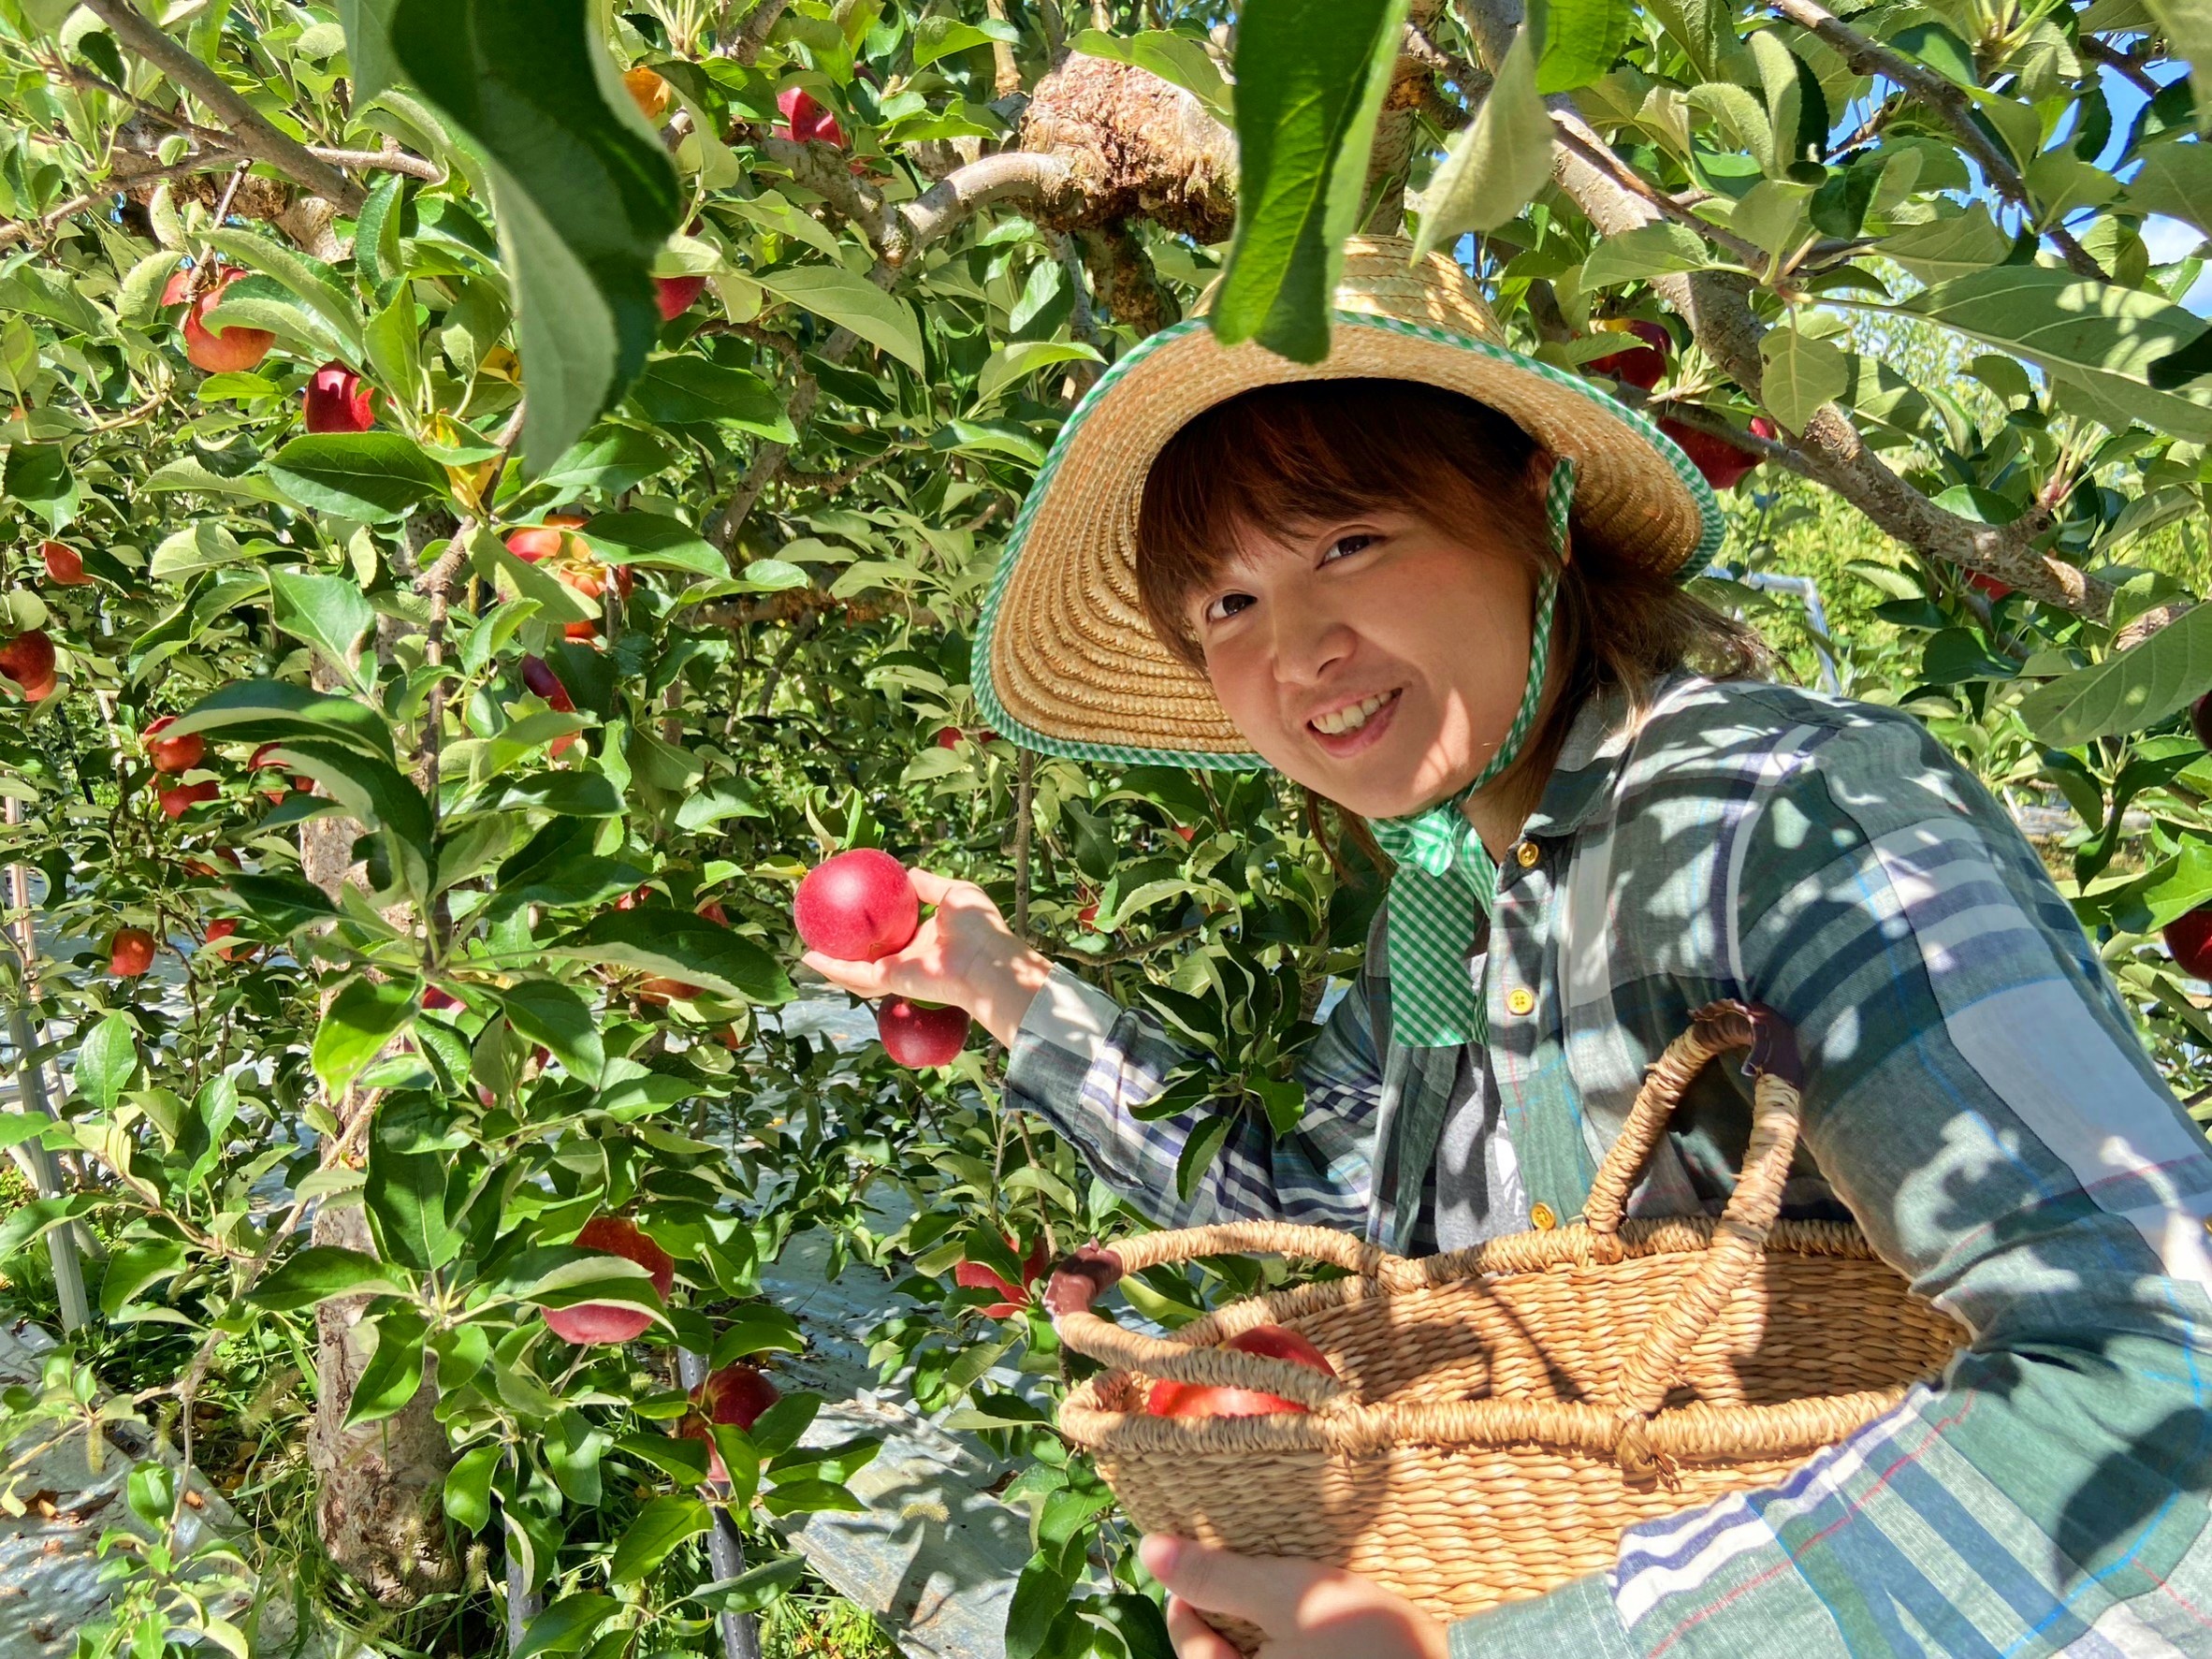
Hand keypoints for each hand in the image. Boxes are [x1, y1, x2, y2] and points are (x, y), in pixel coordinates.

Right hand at [801, 869, 1052, 1047]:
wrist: (986, 961)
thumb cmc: (979, 928)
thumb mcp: (955, 892)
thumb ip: (929, 884)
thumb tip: (907, 873)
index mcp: (925, 937)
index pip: (895, 931)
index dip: (875, 921)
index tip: (855, 906)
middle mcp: (909, 957)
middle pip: (871, 954)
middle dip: (848, 947)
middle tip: (825, 930)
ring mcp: (899, 972)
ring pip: (856, 970)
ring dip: (831, 963)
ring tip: (807, 948)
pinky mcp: (891, 981)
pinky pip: (856, 974)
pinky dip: (833, 968)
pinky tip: (811, 957)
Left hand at [1140, 1535, 1448, 1658]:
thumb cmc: (1364, 1640)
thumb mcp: (1287, 1594)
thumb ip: (1215, 1576)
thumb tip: (1149, 1548)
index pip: (1189, 1640)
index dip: (1193, 1591)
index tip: (1210, 1558)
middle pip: (1223, 1657)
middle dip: (1231, 1614)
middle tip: (1251, 1573)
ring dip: (1266, 1634)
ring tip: (1286, 1596)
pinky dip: (1296, 1648)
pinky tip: (1319, 1629)